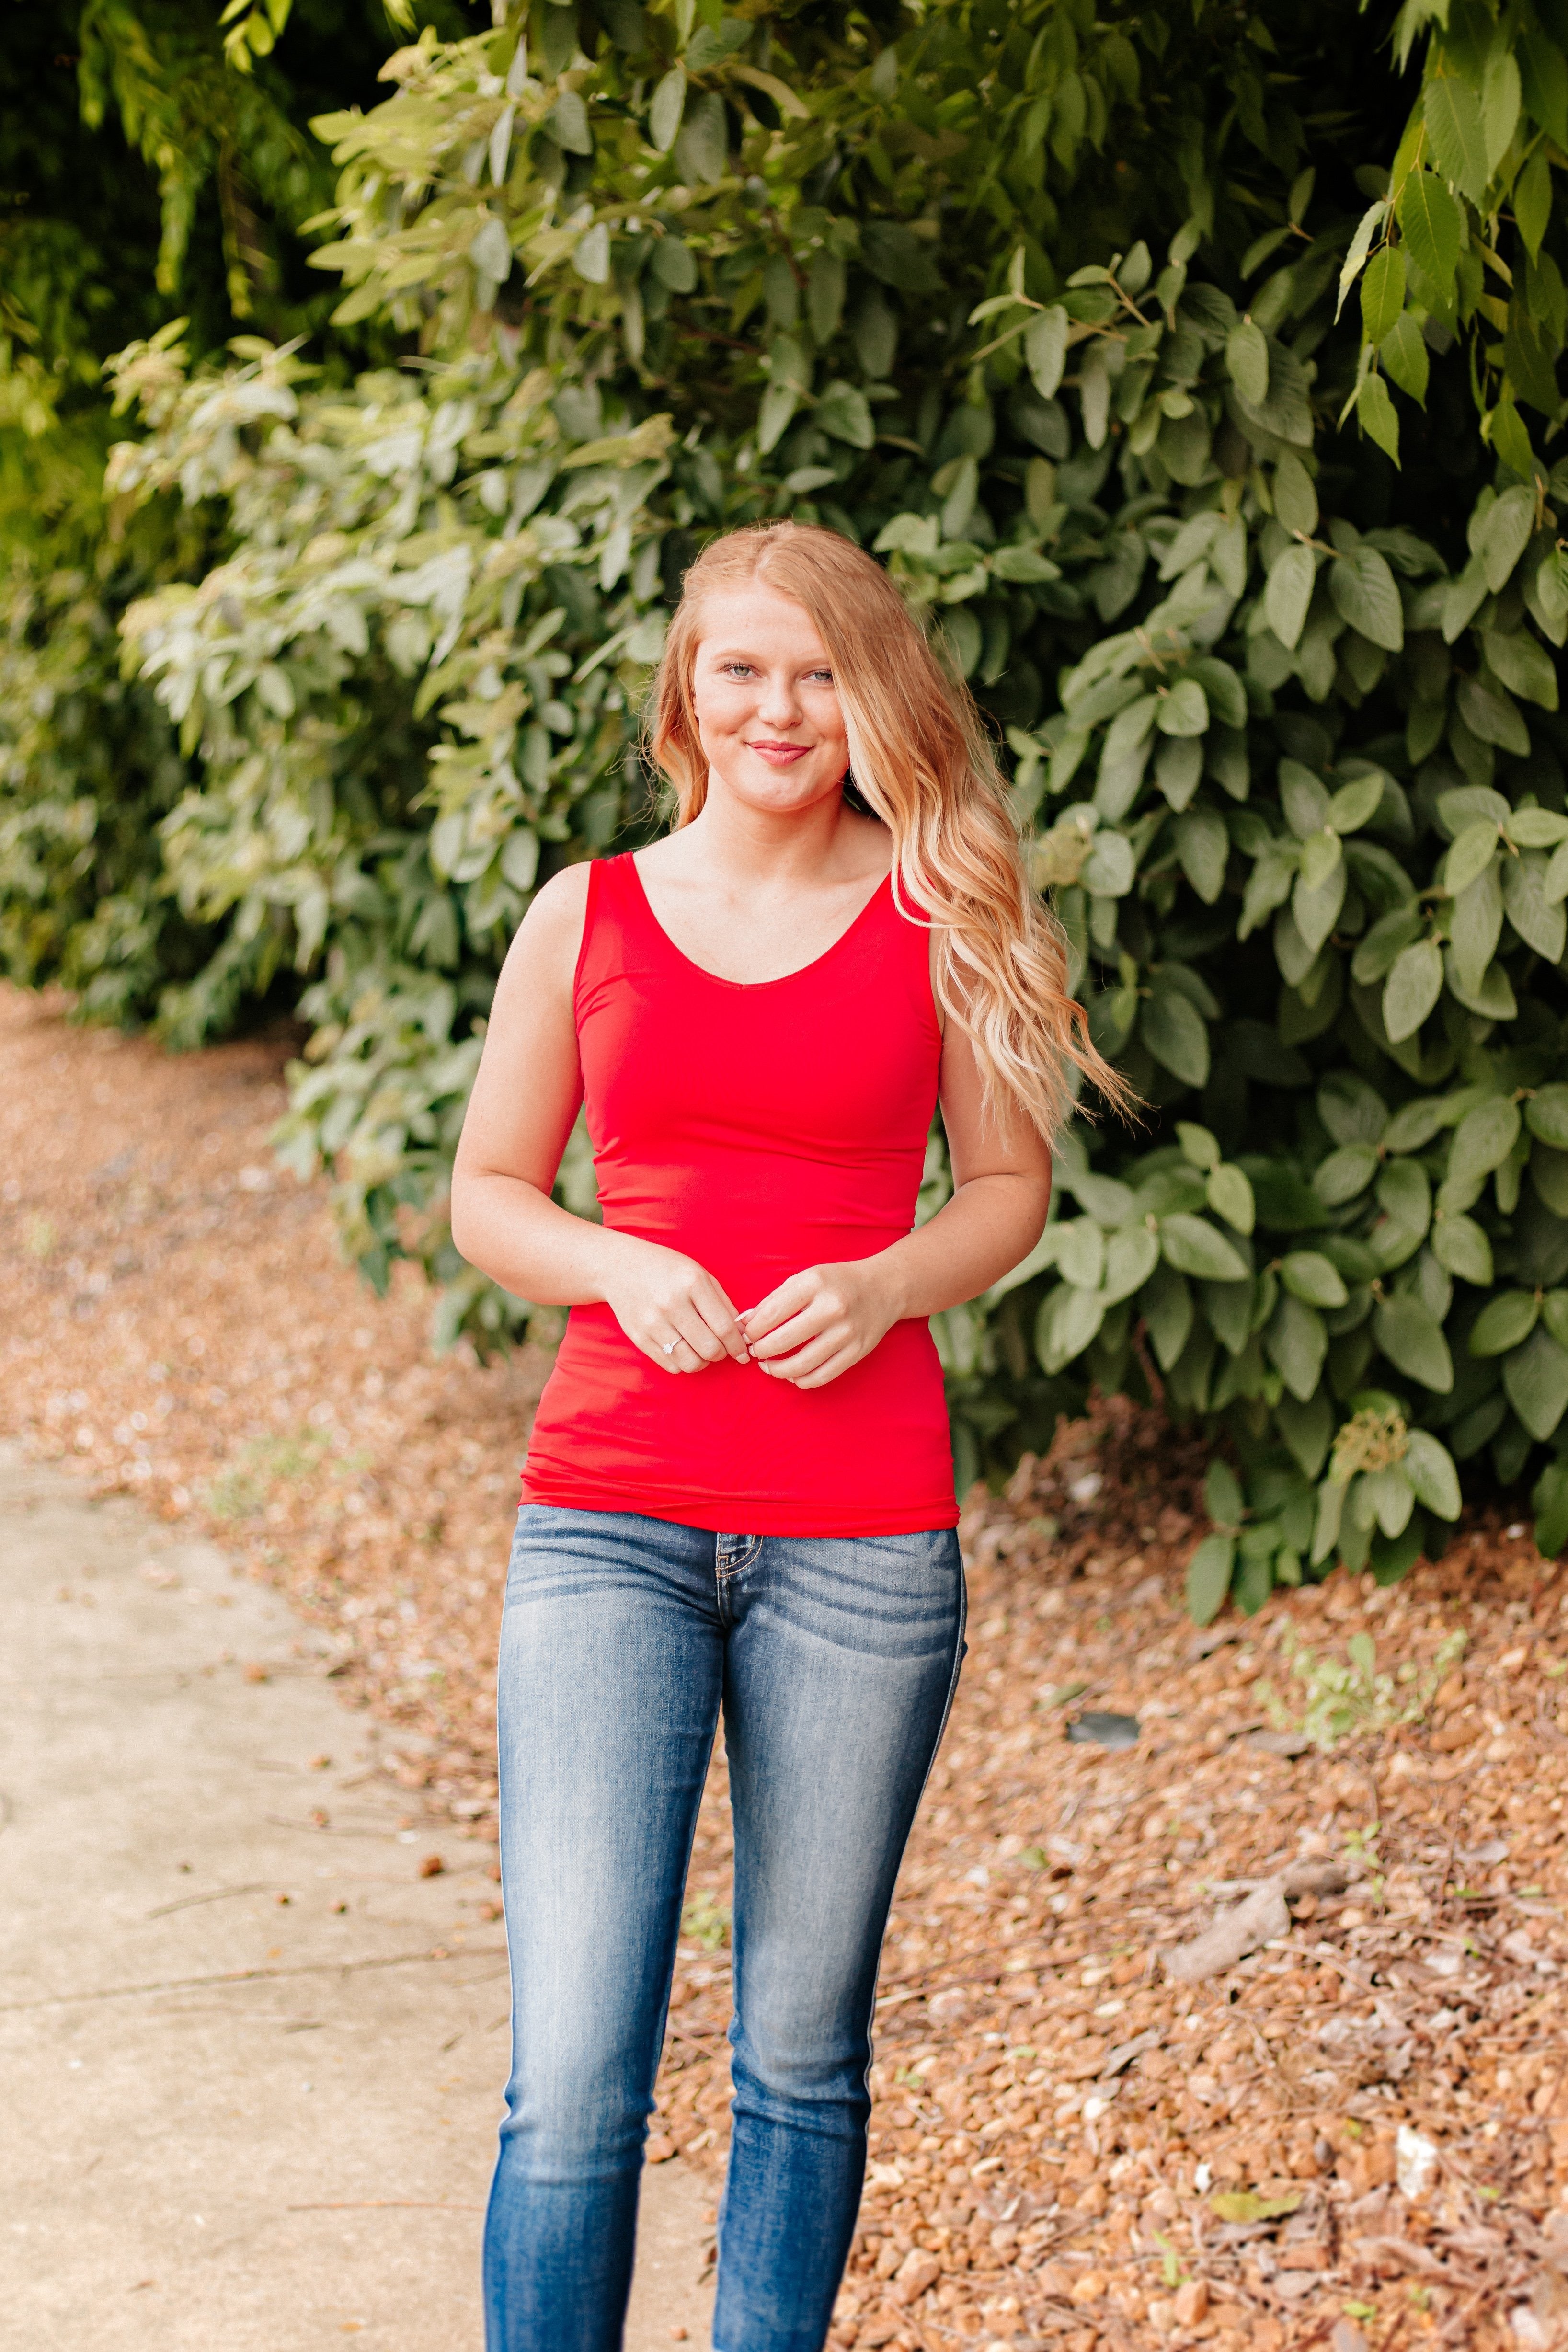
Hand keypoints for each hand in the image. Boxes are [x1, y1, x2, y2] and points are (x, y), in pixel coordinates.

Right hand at [601, 1236, 750, 1374]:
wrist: (620, 1267)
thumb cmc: (667, 1270)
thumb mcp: (699, 1274)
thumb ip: (723, 1303)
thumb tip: (742, 1334)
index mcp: (692, 1283)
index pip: (724, 1327)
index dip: (738, 1345)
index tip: (743, 1353)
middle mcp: (671, 1304)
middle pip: (709, 1348)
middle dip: (722, 1354)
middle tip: (721, 1349)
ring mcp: (652, 1322)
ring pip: (691, 1362)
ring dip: (703, 1362)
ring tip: (702, 1350)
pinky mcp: (639, 1337)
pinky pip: (671, 1366)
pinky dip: (683, 1363)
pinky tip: (684, 1350)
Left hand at [740, 1259, 901, 1388]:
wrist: (885, 1287)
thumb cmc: (837, 1282)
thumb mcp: (804, 1279)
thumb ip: (773, 1300)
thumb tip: (742, 1324)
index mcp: (814, 1283)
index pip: (770, 1314)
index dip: (751, 1330)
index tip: (746, 1334)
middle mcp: (833, 1307)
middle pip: (782, 1341)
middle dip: (760, 1351)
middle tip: (754, 1351)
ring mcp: (847, 1332)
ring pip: (801, 1365)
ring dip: (777, 1370)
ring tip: (768, 1366)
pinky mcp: (858, 1352)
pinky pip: (822, 1376)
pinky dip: (801, 1380)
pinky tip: (791, 1374)